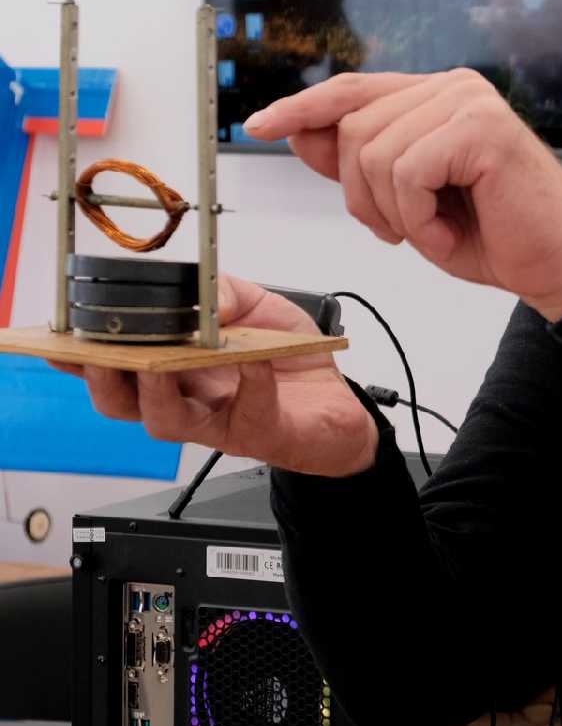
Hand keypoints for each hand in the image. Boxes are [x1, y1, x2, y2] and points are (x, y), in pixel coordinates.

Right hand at [47, 275, 378, 476]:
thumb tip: (198, 292)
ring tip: (160, 363)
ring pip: (165, 422)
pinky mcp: (258, 433)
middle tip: (99, 355)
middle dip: (104, 379)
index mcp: (178, 366)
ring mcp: (219, 420)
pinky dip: (249, 382)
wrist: (339, 402)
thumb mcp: (257, 308)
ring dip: (156, 391)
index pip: (118, 367)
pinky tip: (254, 360)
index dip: (82, 359)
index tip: (58, 340)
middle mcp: (189, 397)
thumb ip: (225, 293)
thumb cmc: (290, 358)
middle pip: (123, 402)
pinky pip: (246, 412)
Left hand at [243, 69, 561, 321]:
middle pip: (353, 130)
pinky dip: (418, 220)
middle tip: (403, 232)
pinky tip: (448, 234)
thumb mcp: (407, 205)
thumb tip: (298, 134)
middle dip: (361, 197)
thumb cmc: (491, 235)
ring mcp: (468, 101)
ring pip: (373, 153)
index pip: (351, 91)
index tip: (259, 125)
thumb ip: (358, 166)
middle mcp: (451, 87)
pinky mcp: (481, 127)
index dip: (301, 108)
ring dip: (393, 214)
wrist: (557, 265)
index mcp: (435, 98)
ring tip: (433, 232)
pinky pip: (407, 172)